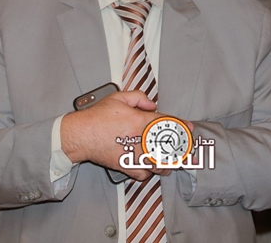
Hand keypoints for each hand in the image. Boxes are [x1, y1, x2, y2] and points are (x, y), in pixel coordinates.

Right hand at [61, 90, 192, 180]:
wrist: (81, 134)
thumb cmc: (97, 117)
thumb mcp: (118, 97)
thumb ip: (139, 97)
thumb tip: (152, 105)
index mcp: (140, 121)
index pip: (167, 124)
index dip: (181, 126)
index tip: (189, 129)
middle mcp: (139, 140)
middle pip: (168, 147)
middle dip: (181, 148)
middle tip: (188, 149)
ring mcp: (133, 155)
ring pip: (159, 164)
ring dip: (169, 163)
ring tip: (175, 162)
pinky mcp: (125, 166)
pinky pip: (143, 174)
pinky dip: (149, 173)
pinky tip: (152, 169)